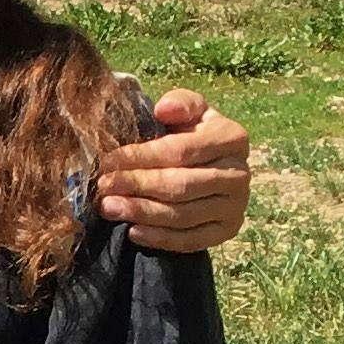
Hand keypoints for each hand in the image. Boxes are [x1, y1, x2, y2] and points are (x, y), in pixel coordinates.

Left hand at [96, 90, 250, 254]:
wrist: (210, 165)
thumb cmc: (190, 134)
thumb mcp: (189, 111)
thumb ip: (180, 103)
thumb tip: (164, 109)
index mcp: (232, 137)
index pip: (181, 151)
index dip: (141, 156)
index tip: (108, 161)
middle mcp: (239, 173)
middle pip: (181, 185)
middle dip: (137, 186)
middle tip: (103, 188)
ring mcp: (236, 205)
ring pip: (183, 214)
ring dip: (142, 213)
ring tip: (109, 208)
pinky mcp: (228, 230)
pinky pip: (192, 240)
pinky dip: (161, 238)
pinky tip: (133, 232)